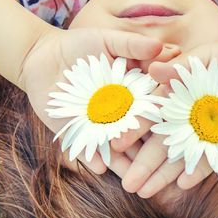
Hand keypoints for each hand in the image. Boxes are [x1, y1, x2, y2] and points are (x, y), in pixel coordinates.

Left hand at [18, 27, 168, 174]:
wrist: (42, 56)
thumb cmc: (80, 45)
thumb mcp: (108, 40)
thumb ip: (133, 45)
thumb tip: (161, 47)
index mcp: (138, 89)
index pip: (156, 106)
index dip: (165, 114)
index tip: (174, 120)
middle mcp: (125, 111)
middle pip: (141, 132)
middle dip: (149, 149)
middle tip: (157, 159)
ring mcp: (104, 125)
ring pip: (120, 148)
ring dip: (127, 163)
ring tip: (135, 177)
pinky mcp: (80, 133)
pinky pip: (89, 150)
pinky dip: (95, 159)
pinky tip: (101, 167)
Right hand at [118, 42, 217, 197]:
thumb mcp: (204, 57)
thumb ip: (181, 66)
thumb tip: (154, 68)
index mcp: (170, 99)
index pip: (148, 118)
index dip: (133, 131)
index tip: (117, 144)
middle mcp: (181, 122)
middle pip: (158, 145)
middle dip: (143, 165)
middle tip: (128, 183)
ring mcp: (200, 136)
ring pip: (179, 159)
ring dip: (162, 176)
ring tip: (144, 192)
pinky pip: (208, 161)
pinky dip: (197, 172)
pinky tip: (183, 184)